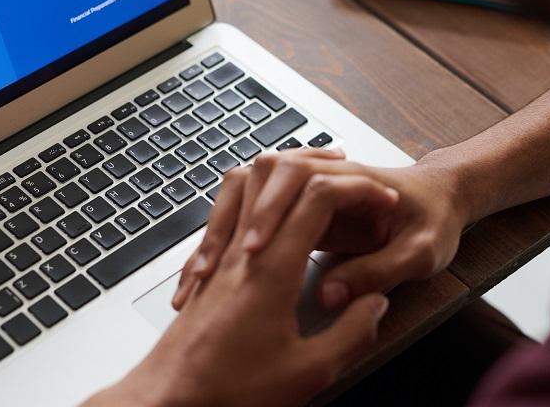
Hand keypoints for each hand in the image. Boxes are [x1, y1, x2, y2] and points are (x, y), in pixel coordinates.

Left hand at [85, 167, 390, 406]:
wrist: (167, 398)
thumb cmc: (229, 390)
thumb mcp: (307, 372)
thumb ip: (350, 334)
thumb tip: (373, 304)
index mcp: (272, 268)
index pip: (317, 197)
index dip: (358, 190)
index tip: (383, 201)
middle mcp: (242, 250)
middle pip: (277, 176)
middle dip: (322, 166)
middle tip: (354, 174)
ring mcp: (221, 256)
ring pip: (244, 186)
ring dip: (283, 177)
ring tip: (315, 179)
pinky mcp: (209, 269)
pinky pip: (228, 212)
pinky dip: (254, 198)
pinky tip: (267, 214)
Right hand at [173, 149, 468, 311]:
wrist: (441, 198)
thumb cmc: (435, 221)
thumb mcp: (422, 254)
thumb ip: (378, 271)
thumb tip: (330, 293)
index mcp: (356, 179)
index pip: (305, 181)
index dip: (275, 214)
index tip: (257, 251)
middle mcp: (325, 174)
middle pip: (268, 170)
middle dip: (240, 215)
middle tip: (226, 260)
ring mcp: (309, 185)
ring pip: (254, 181)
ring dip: (228, 217)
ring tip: (208, 265)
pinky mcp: (300, 202)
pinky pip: (254, 202)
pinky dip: (231, 227)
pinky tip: (216, 263)